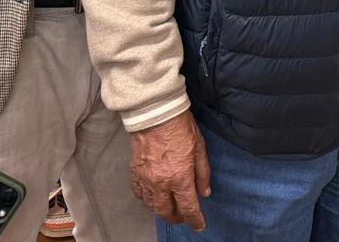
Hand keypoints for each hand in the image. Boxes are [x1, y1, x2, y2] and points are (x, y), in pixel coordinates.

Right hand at [130, 111, 210, 229]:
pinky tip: (153, 196)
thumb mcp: (200, 148)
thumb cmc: (181, 128)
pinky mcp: (134, 173)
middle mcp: (161, 183)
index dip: (195, 220)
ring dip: (162, 210)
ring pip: (151, 206)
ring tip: (170, 207)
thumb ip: (203, 173)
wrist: (155, 113)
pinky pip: (139, 194)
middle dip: (177, 218)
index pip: (188, 208)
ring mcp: (146, 180)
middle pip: (167, 212)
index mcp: (180, 177)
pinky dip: (147, 200)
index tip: (199, 225)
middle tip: (184, 217)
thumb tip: (204, 193)